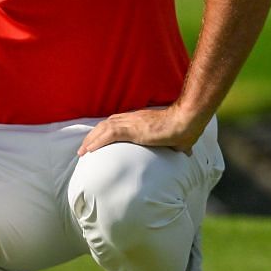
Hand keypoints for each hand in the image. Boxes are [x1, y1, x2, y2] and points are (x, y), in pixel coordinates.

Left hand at [78, 106, 206, 155]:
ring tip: (82, 151)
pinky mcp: (133, 129)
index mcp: (141, 120)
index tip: (98, 142)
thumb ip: (180, 145)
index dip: (106, 132)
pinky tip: (89, 150)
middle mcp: (133, 118)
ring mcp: (132, 123)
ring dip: (91, 140)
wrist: (188, 121)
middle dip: (93, 136)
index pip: (118, 123)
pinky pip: (109, 135)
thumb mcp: (179, 139)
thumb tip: (188, 151)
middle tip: (83, 148)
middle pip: (106, 124)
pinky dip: (97, 142)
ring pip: (104, 128)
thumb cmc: (187, 129)